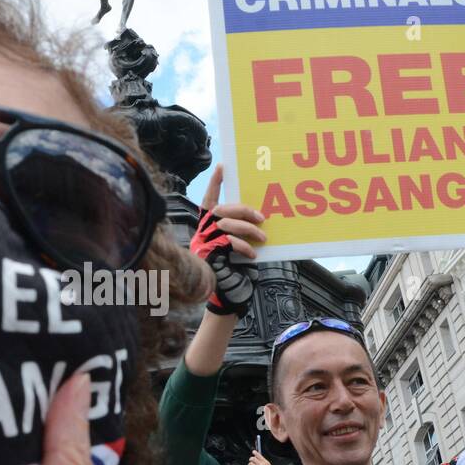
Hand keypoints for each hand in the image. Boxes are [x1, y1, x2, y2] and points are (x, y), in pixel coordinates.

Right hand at [190, 165, 265, 315]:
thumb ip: (240, 232)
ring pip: (225, 225)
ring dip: (248, 229)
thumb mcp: (238, 247)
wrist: (228, 297)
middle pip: (221, 210)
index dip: (215, 184)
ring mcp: (203, 243)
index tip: (222, 166)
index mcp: (207, 228)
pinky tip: (253, 253)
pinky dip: (243, 246)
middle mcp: (202, 233)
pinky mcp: (208, 255)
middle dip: (242, 210)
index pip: (209, 201)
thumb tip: (259, 217)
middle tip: (262, 217)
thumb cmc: (235, 272)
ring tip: (263, 238)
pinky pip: (228, 242)